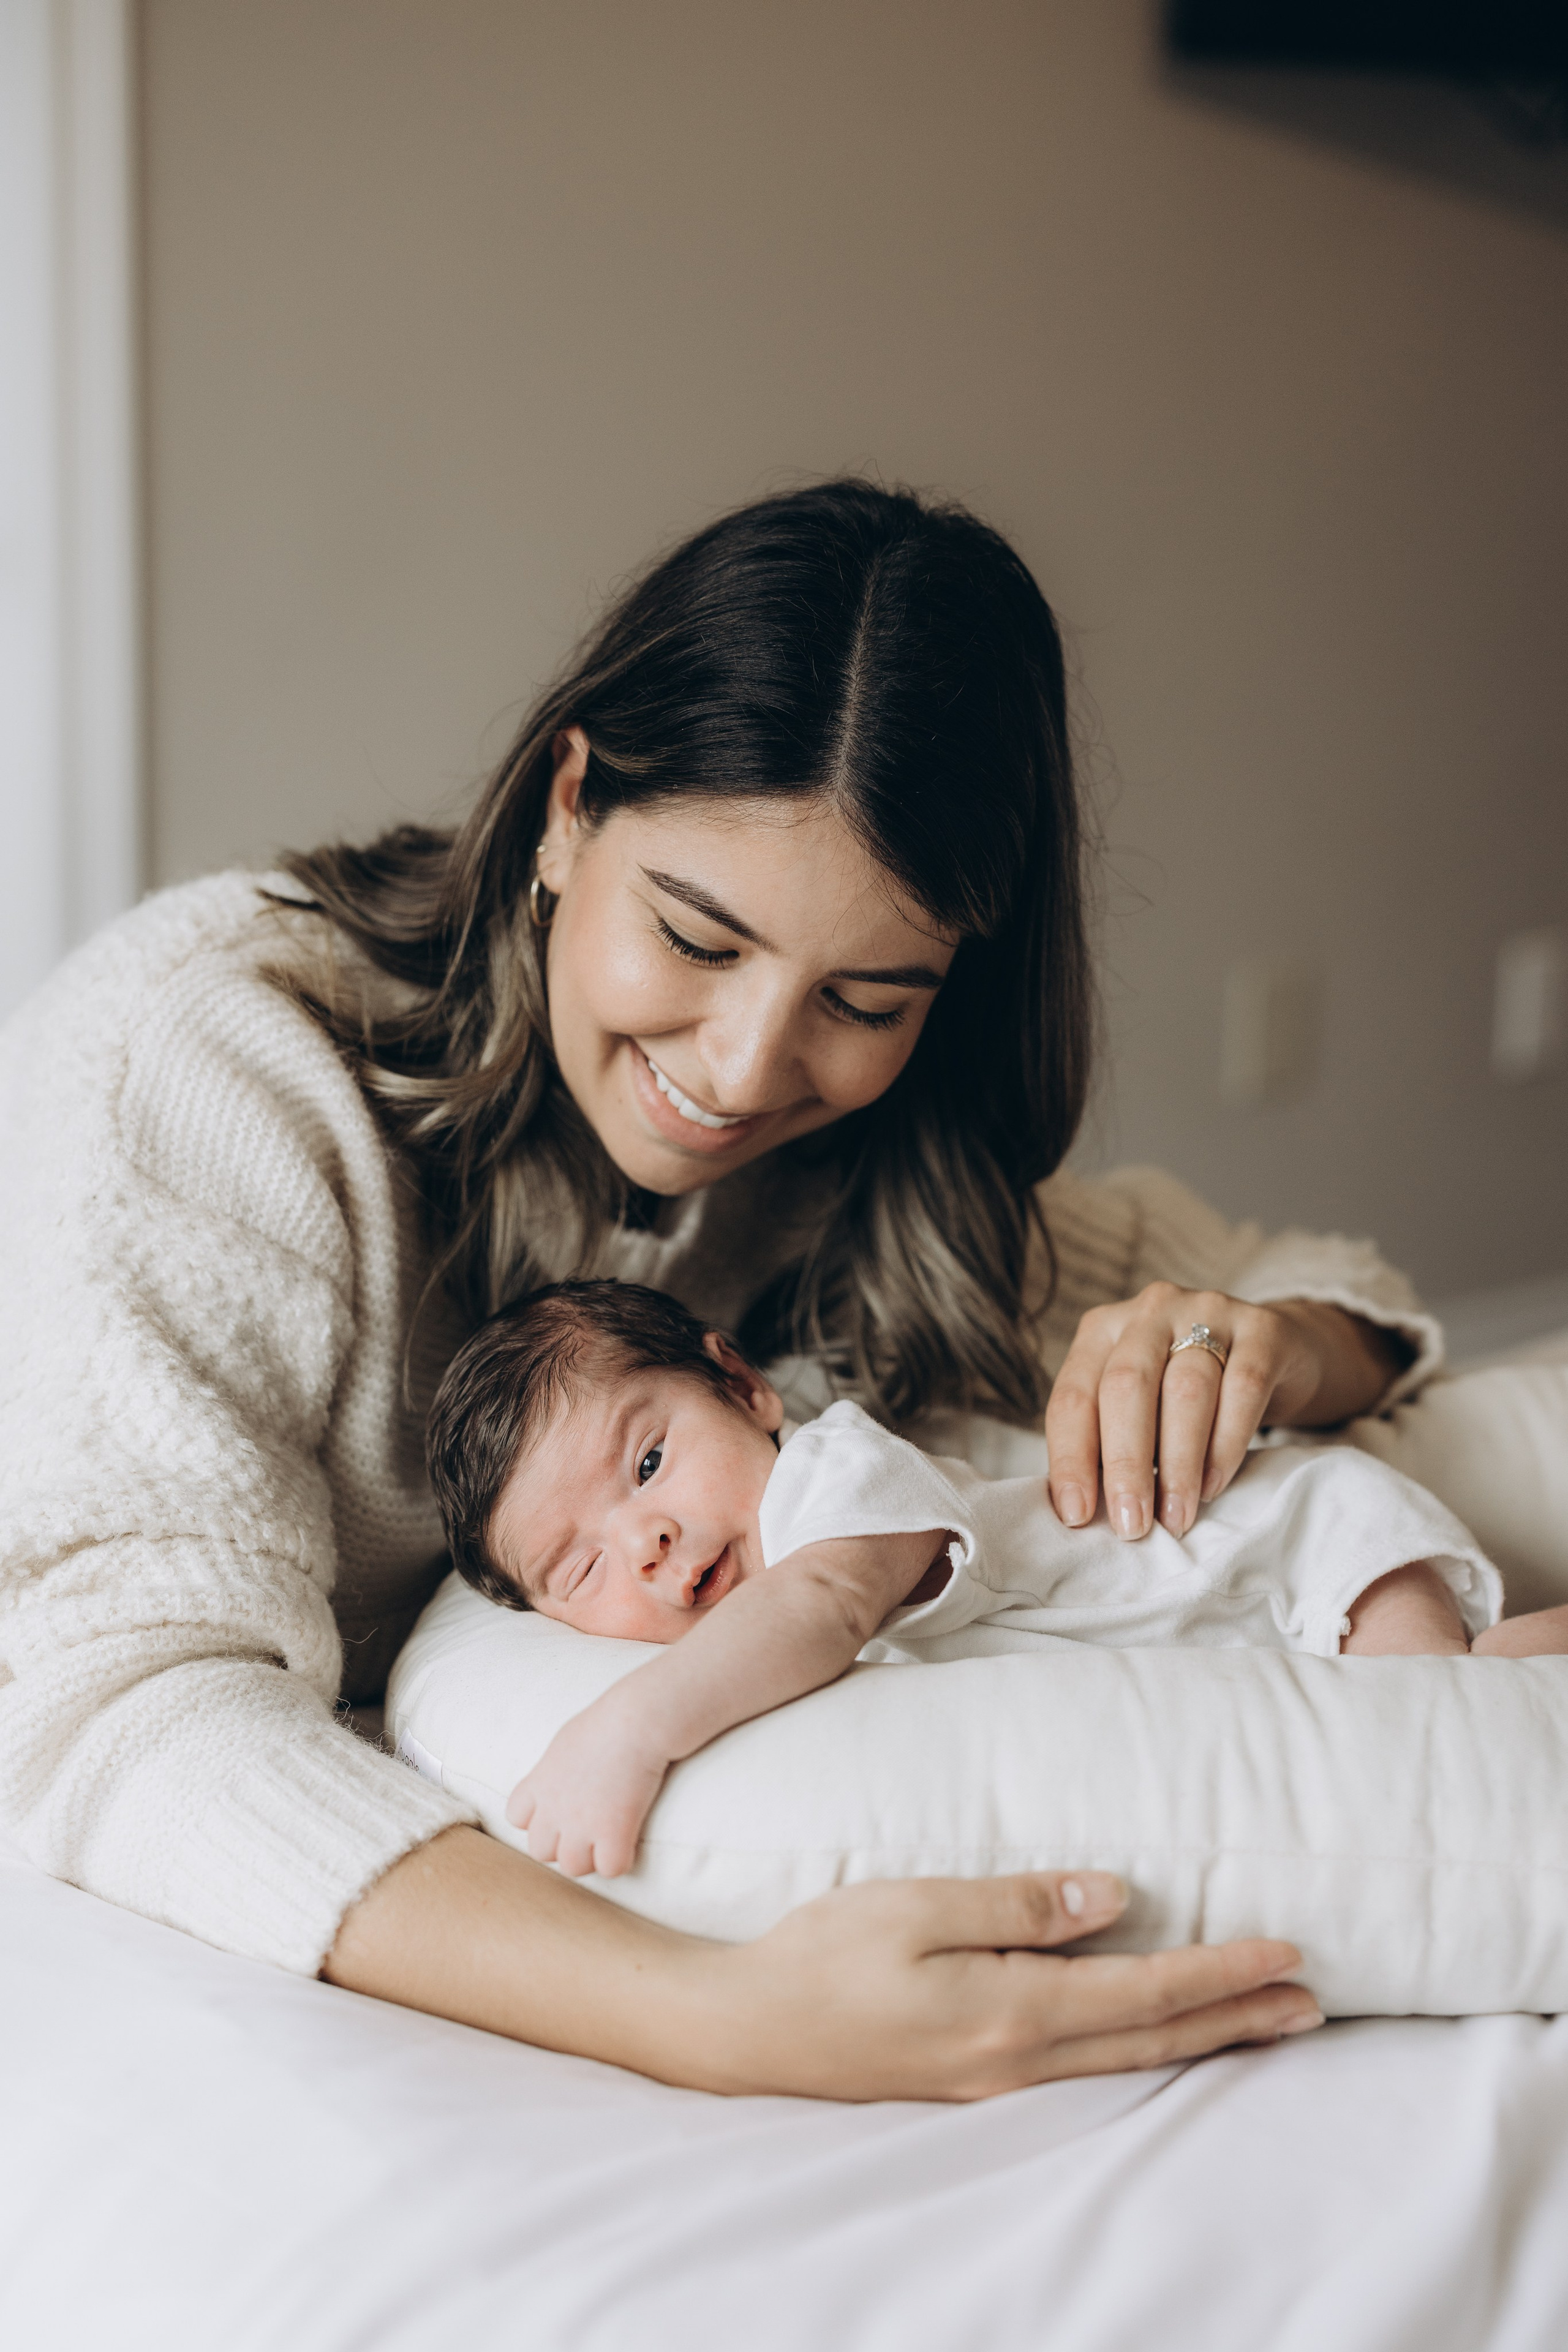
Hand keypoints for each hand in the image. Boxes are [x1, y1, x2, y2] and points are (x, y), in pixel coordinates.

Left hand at [506, 1706, 670, 1878]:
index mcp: (540, 1783)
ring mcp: (581, 1825)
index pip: (517, 1818)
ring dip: (591, 1858)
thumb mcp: (565, 1742)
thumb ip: (555, 1769)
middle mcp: (554, 1809)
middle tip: (588, 1829)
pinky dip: (621, 1860)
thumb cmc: (606, 1721)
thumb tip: (563, 1778)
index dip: (538, 1819)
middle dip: (562, 1845)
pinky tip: (630, 1841)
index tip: (561, 1810)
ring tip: (609, 1838)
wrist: (635, 1721)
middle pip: (540, 1851)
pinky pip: (610, 1869)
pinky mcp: (613, 1832)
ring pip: (573, 1867)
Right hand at [689, 1870, 1322, 2098]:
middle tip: (1310, 2003)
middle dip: (1236, 2018)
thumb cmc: (823, 1954)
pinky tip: (1152, 2037)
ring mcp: (995, 2081)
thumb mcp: (916, 1908)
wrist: (746, 2028)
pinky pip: (1084, 2068)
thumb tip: (1113, 1897)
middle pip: (1152, 2040)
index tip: (1287, 1953)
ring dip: (1201, 2040)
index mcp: (1011, 2011)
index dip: (1221, 1971)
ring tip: (1262, 2023)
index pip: (1144, 1992)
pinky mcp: (972, 2080)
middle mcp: (1018, 2060)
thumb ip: (1017, 1904)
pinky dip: (1141, 2050)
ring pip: (1125, 2062)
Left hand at [1045, 1285, 1398, 1541]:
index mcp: (1102, 1331)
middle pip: (1125, 1387)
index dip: (1070, 1458)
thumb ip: (1110, 1444)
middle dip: (1124, 1464)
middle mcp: (1149, 1312)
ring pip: (1185, 1389)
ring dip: (1177, 1463)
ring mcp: (1208, 1312)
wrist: (1279, 1353)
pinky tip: (1213, 1485)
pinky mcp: (1263, 1330)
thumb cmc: (1193, 1395)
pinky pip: (1243, 1388)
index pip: (1073, 1396)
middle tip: (1131, 1525)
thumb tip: (1086, 1514)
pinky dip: (1226, 1444)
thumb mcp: (1142, 1408)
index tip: (1078, 1516)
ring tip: (1175, 1517)